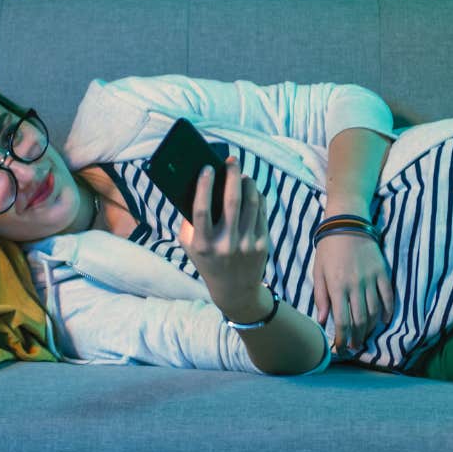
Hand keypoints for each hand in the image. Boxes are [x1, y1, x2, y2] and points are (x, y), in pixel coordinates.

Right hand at [178, 158, 270, 316]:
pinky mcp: (262, 244)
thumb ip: (190, 220)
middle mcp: (225, 244)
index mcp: (203, 244)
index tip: (207, 168)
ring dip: (248, 183)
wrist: (234, 290)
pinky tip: (252, 190)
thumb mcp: (190, 245)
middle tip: (232, 161)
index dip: (204, 186)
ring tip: (243, 174)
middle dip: (232, 175)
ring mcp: (246, 244)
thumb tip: (198, 184)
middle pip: (232, 201)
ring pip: (251, 203)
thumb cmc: (207, 260)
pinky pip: (261, 212)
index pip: (202, 210)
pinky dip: (257, 196)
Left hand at [313, 232, 392, 351]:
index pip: (342, 320)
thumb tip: (323, 321)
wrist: (347, 224)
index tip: (341, 348)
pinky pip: (388, 296)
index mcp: (337, 286)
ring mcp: (371, 279)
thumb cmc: (328, 249)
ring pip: (374, 311)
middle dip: (357, 338)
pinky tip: (383, 320)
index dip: (342, 338)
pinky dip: (388, 311)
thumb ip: (320, 297)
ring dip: (370, 328)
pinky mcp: (383, 272)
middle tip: (355, 347)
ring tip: (365, 336)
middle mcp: (355, 285)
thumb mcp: (318, 272)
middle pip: (360, 320)